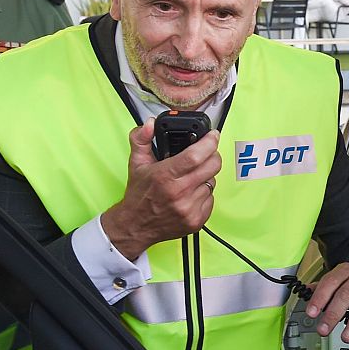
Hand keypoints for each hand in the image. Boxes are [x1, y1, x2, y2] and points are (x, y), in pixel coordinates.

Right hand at [100, 120, 220, 260]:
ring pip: (212, 182)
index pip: (195, 156)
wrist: (136, 226)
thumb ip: (141, 139)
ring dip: (205, 177)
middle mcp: (179, 193)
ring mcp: (189, 208)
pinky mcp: (197, 220)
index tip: (213, 136)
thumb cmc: (139, 195)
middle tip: (206, 154)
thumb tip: (150, 124)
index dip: (209, 142)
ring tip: (190, 178)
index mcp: (164, 176)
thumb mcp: (136, 163)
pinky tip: (190, 194)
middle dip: (212, 156)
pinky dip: (204, 194)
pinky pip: (211, 199)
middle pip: (212, 166)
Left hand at [304, 262, 348, 342]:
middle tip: (324, 330)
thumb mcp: (340, 279)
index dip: (319, 298)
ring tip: (346, 337)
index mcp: (345, 272)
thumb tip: (305, 293)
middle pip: (345, 295)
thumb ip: (323, 287)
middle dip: (333, 314)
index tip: (311, 313)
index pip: (330, 282)